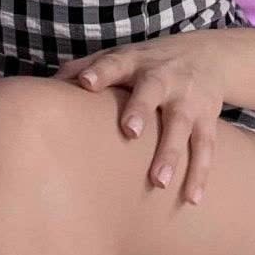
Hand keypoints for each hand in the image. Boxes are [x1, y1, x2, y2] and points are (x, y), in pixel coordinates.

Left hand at [51, 36, 226, 203]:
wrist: (210, 55)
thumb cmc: (149, 62)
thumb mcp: (121, 56)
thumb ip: (84, 68)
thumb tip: (44, 86)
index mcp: (135, 62)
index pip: (115, 63)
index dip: (100, 72)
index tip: (85, 83)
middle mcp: (163, 77)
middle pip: (152, 91)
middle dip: (141, 109)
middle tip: (130, 131)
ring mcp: (187, 99)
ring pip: (181, 125)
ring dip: (171, 153)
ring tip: (158, 182)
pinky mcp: (208, 118)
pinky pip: (205, 148)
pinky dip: (200, 174)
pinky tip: (192, 199)